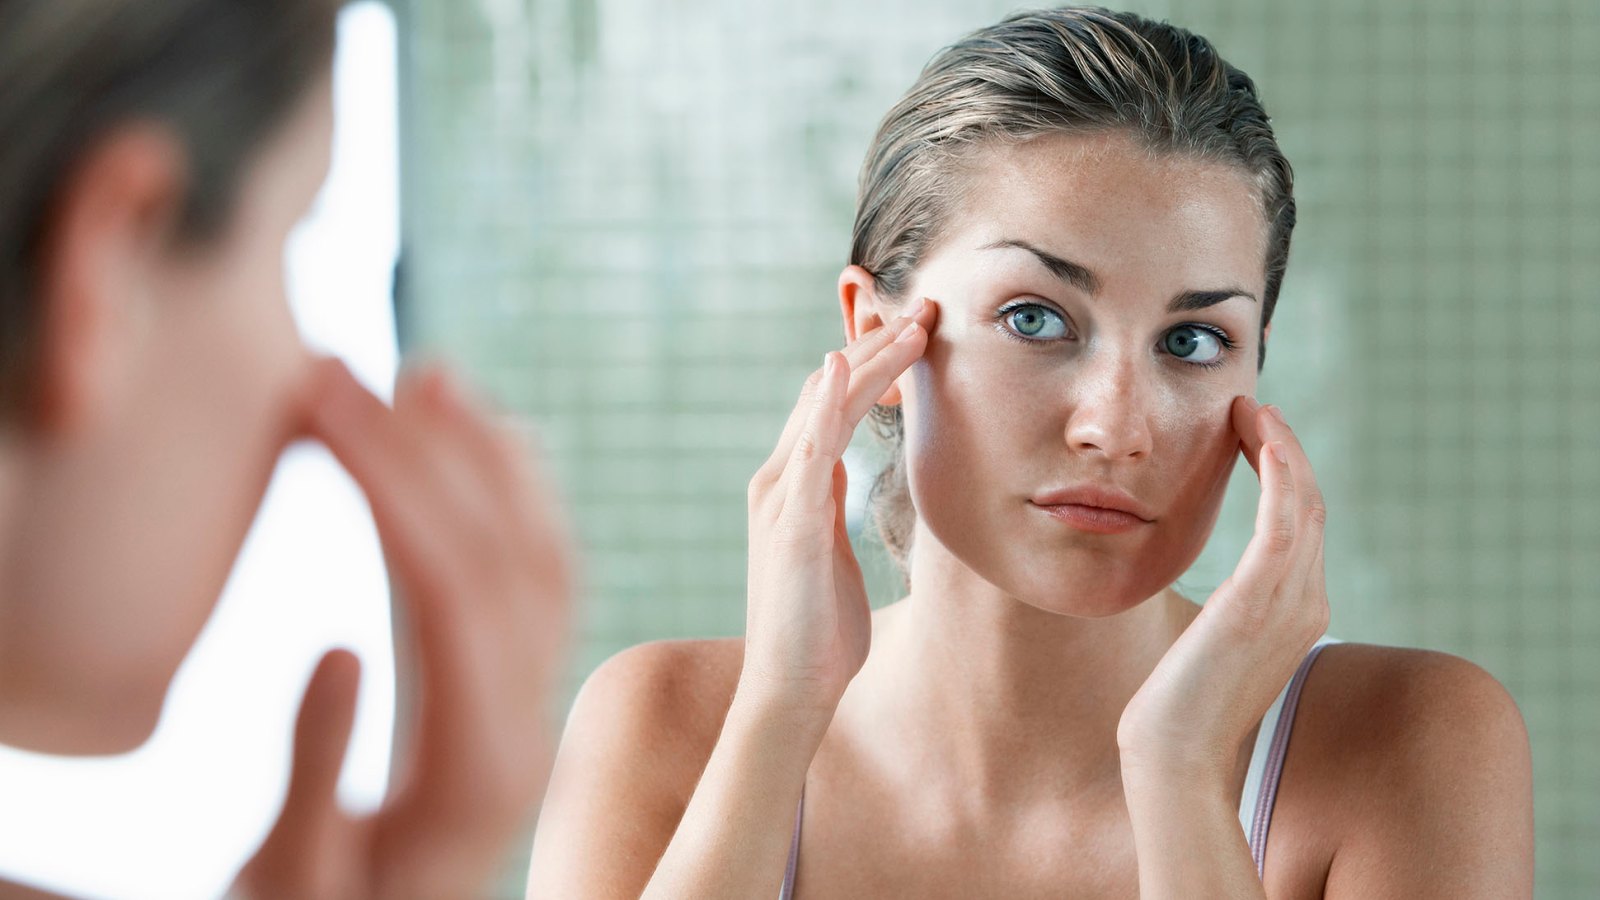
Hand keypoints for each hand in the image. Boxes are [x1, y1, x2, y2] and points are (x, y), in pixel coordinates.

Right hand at [232, 359, 573, 899]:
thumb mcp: (294, 882)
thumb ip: (314, 778)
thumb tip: (334, 649)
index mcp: (479, 770)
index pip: (453, 594)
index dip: (392, 486)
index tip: (323, 405)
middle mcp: (530, 725)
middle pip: (501, 559)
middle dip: (424, 450)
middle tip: (342, 370)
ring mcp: (537, 704)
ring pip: (541, 559)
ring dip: (488, 459)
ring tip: (427, 378)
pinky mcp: (522, 690)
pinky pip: (539, 579)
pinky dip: (510, 499)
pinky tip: (472, 446)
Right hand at [739, 299, 938, 717]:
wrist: (791, 687)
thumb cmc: (818, 628)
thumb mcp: (830, 552)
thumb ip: (831, 510)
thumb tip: (847, 480)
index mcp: (794, 486)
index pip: (830, 404)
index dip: (871, 364)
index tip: (917, 333)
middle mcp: (779, 480)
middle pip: (826, 391)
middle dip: (875, 347)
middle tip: (926, 309)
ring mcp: (781, 498)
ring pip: (823, 407)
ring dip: (868, 361)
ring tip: (913, 326)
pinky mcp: (791, 524)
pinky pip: (810, 450)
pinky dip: (825, 405)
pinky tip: (841, 367)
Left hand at [1117, 397, 1328, 784]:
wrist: (1172, 755)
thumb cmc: (1178, 709)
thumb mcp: (1212, 650)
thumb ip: (1227, 620)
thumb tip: (1214, 604)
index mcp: (1297, 614)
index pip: (1302, 527)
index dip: (1285, 476)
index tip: (1254, 438)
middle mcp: (1307, 604)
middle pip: (1310, 506)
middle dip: (1284, 452)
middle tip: (1253, 409)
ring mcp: (1290, 603)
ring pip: (1303, 502)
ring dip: (1280, 449)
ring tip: (1251, 410)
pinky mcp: (1259, 600)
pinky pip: (1284, 520)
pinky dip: (1278, 472)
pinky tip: (1261, 439)